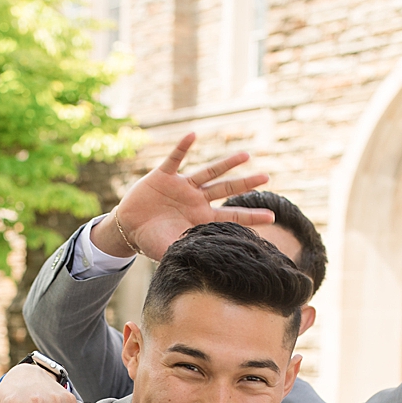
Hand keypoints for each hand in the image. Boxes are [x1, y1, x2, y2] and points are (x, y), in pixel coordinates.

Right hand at [88, 132, 273, 259]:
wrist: (129, 227)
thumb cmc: (152, 241)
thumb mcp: (170, 249)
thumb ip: (186, 252)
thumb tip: (204, 266)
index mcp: (200, 218)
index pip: (230, 217)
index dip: (251, 216)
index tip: (272, 216)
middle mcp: (196, 199)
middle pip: (226, 189)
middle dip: (245, 183)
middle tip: (266, 177)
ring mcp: (182, 186)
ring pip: (208, 172)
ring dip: (226, 164)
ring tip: (245, 155)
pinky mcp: (164, 176)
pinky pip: (175, 159)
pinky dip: (182, 147)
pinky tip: (192, 135)